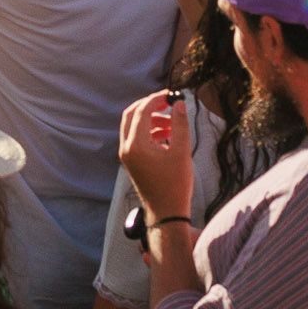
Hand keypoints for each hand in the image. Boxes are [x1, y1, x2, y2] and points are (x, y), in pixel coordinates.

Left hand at [115, 90, 193, 217]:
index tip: (171, 95)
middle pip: (131, 115)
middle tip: (167, 102)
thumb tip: (179, 104)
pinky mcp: (132, 162)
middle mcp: (126, 148)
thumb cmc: (175, 185)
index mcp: (136, 145)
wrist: (167, 213)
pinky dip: (150, 132)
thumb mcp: (181, 152)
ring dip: (152, 120)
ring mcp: (127, 156)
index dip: (156, 100)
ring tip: (174, 124)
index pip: (141, 112)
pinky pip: (137, 139)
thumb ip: (180, 125)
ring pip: (134, 127)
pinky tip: (169, 136)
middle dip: (149, 106)